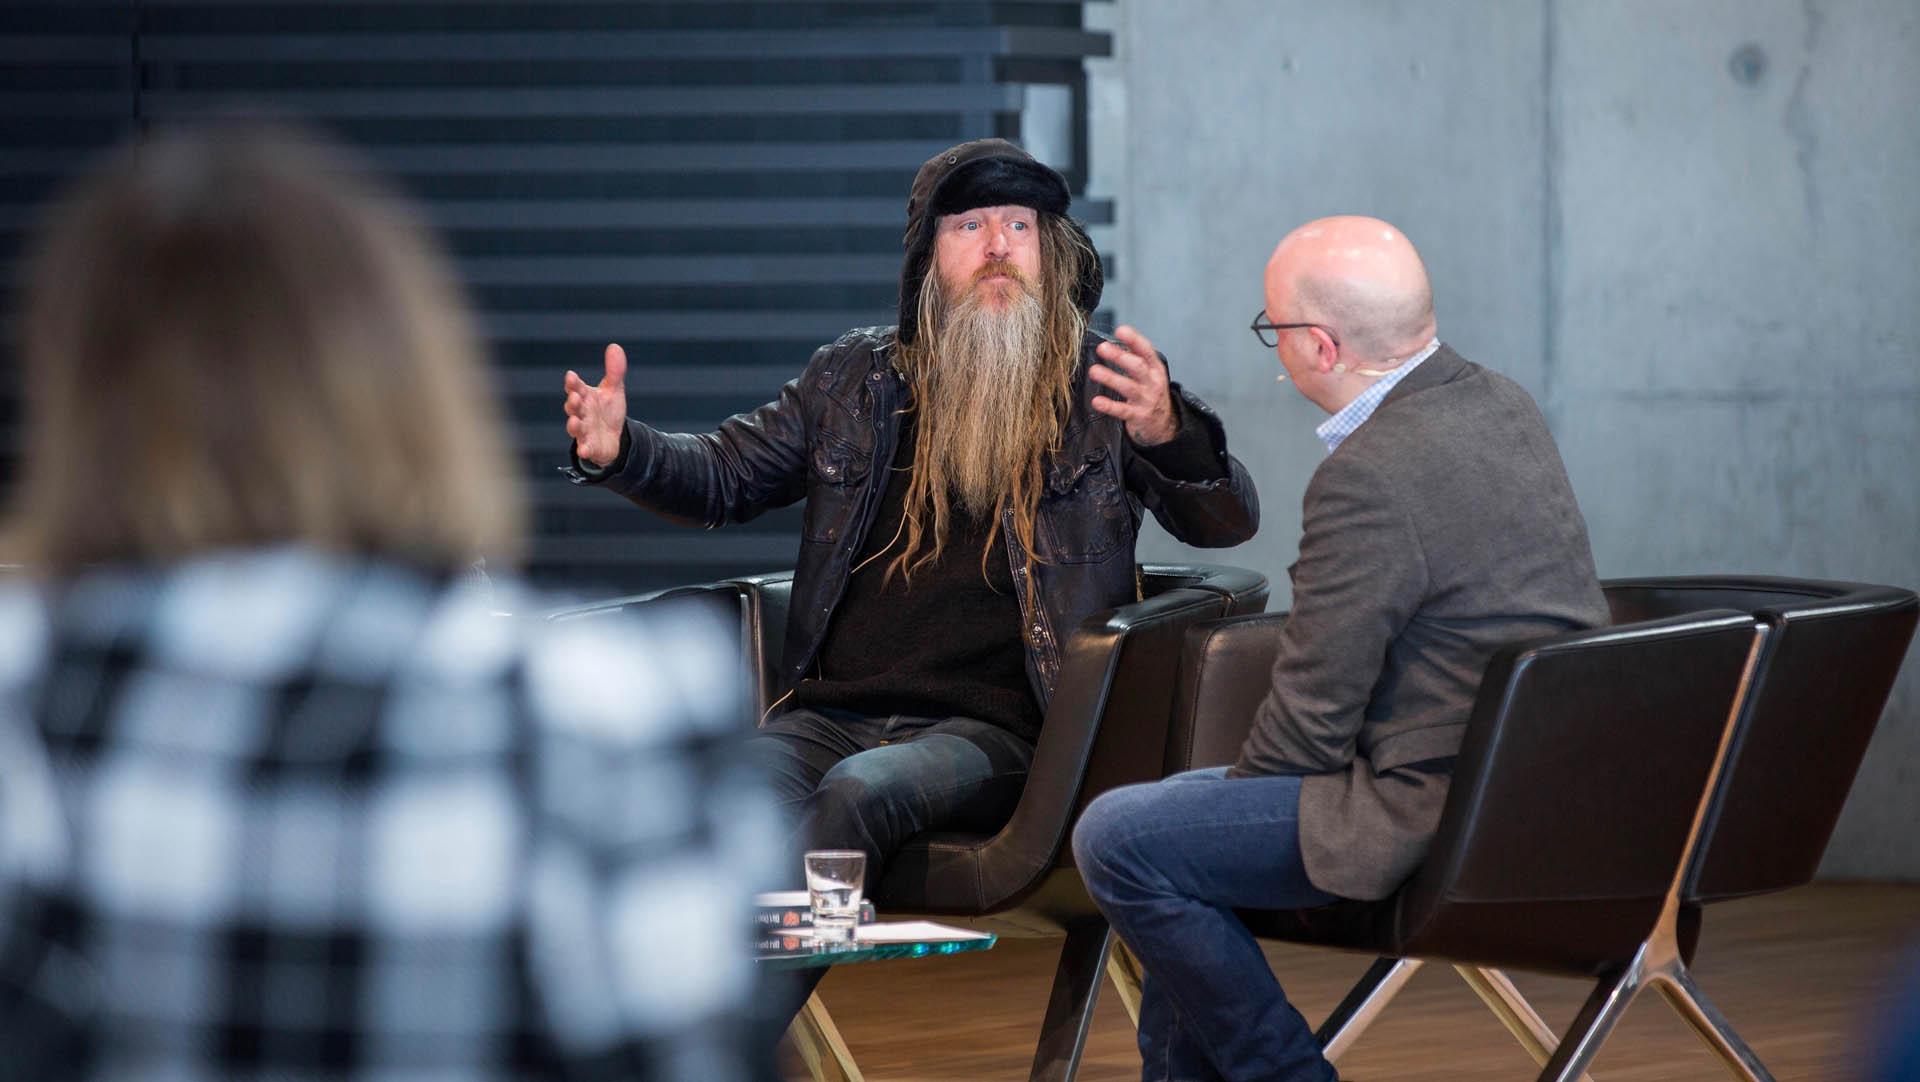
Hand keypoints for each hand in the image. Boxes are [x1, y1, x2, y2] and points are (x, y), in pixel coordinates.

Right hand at [563, 343, 628, 467]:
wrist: (615, 437)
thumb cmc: (608, 412)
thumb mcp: (614, 390)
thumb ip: (614, 371)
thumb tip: (615, 347)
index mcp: (585, 397)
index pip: (576, 387)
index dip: (572, 383)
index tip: (571, 376)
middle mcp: (581, 413)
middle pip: (573, 407)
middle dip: (573, 402)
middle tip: (575, 396)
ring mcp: (584, 431)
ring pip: (575, 428)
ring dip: (574, 425)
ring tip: (574, 421)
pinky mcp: (590, 447)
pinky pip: (585, 448)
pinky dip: (584, 449)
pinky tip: (584, 450)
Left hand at [1090, 325, 1179, 445]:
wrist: (1163, 423)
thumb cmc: (1151, 392)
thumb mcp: (1150, 373)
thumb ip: (1136, 356)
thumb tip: (1119, 338)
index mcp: (1155, 368)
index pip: (1146, 351)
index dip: (1134, 340)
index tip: (1121, 330)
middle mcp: (1152, 382)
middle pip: (1137, 367)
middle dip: (1120, 356)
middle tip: (1102, 347)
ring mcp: (1146, 400)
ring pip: (1128, 387)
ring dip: (1110, 378)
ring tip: (1094, 371)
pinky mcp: (1138, 416)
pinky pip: (1122, 410)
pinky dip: (1109, 406)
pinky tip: (1097, 401)